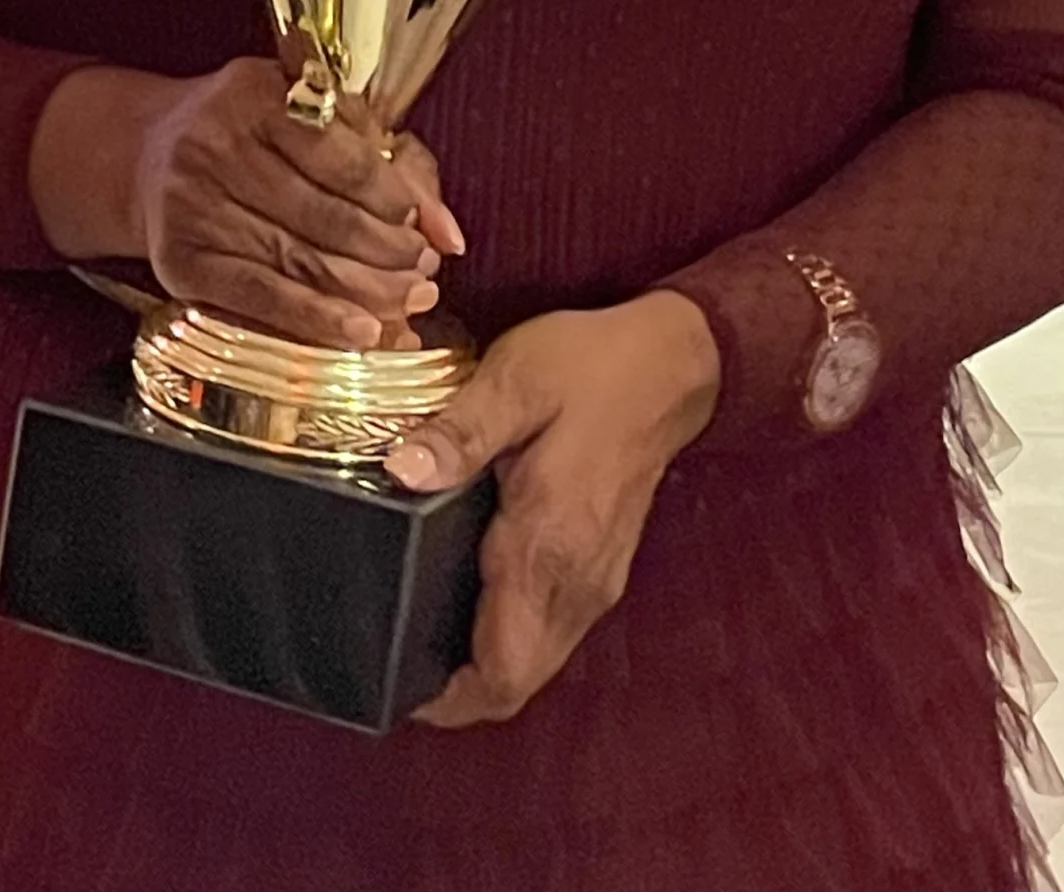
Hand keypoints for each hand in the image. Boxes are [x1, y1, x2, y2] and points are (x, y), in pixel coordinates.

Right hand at [129, 57, 463, 348]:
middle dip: (387, 252)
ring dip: (365, 292)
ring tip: (407, 303)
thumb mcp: (313, 116)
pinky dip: (316, 320)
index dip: (392, 197)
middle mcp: (216, 146)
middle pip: (324, 216)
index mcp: (256, 95)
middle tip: (423, 272)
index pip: (341, 156)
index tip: (420, 223)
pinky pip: (261, 297)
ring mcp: (192, 207)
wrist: (148, 154)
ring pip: (299, 262)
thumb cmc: (252, 131)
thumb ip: (389, 159)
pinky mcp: (181, 263)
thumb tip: (447, 231)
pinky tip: (360, 332)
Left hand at [384, 291, 719, 728]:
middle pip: (516, 682)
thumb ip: (458, 432)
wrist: (670, 364)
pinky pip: (551, 631)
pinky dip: (510, 637)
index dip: (448, 699)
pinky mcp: (603, 567)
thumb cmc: (591, 368)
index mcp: (549, 545)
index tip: (395, 681)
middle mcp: (577, 581)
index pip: (501, 672)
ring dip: (485, 664)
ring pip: (535, 662)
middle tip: (393, 655)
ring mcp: (596, 580)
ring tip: (421, 628)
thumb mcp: (515, 381)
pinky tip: (471, 596)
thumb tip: (400, 472)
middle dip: (457, 691)